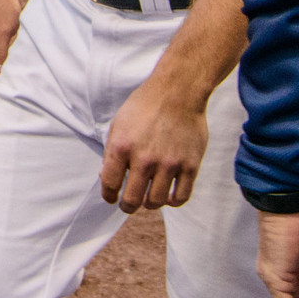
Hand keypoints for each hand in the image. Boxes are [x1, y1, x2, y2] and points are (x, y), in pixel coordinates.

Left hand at [100, 79, 211, 212]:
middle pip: (132, 200)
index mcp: (122, 148)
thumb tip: (108, 178)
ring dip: (150, 204)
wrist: (178, 91)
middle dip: (127, 206)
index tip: (112, 198)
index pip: (110, 185)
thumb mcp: (118, 124)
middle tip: (129, 204)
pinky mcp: (190, 165)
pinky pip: (181, 197)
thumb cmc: (145, 106)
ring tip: (149, 197)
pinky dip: (172, 201)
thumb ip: (112, 153)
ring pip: (156, 202)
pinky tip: (168, 195)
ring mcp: (169, 164)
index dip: (109, 196)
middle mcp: (144, 159)